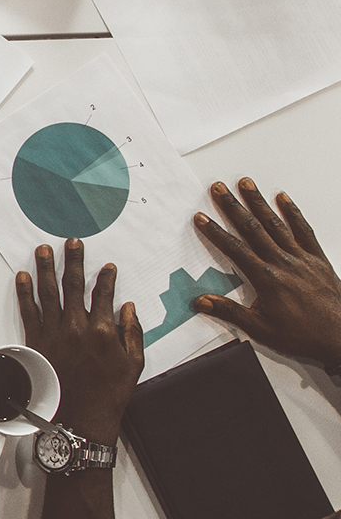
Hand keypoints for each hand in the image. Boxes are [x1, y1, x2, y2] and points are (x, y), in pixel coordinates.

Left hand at [16, 241, 142, 443]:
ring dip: (46, 268)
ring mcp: (54, 333)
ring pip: (48, 293)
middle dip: (73, 261)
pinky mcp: (37, 341)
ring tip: (43, 250)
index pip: (104, 295)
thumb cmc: (109, 394)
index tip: (107, 266)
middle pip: (73, 285)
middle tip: (72, 242)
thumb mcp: (133, 364)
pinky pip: (28, 311)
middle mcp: (77, 328)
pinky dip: (25, 292)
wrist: (80, 418)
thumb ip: (131, 332)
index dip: (106, 278)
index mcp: (103, 332)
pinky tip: (23, 276)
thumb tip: (127, 307)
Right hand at [194, 179, 340, 364]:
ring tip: (246, 184)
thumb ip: (230, 312)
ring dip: (259, 202)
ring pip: (276, 224)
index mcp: (267, 279)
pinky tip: (284, 199)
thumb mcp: (261, 329)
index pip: (235, 249)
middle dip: (233, 206)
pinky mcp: (318, 259)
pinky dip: (293, 213)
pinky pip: (304, 230)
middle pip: (253, 228)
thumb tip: (202, 302)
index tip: (201, 218)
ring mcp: (302, 258)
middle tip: (219, 188)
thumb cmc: (304, 335)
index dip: (215, 232)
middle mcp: (283, 262)